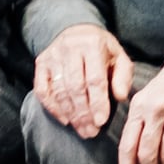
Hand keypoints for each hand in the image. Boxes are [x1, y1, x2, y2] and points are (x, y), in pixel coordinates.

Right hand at [36, 23, 134, 138]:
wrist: (77, 32)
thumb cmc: (102, 51)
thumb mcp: (119, 58)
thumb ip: (123, 76)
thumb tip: (121, 97)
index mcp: (92, 44)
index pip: (94, 78)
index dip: (97, 102)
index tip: (101, 121)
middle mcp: (70, 47)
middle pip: (75, 86)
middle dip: (84, 113)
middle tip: (91, 131)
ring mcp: (52, 55)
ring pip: (59, 90)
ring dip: (71, 114)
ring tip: (82, 130)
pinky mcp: (41, 63)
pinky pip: (42, 89)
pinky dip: (52, 107)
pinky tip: (65, 120)